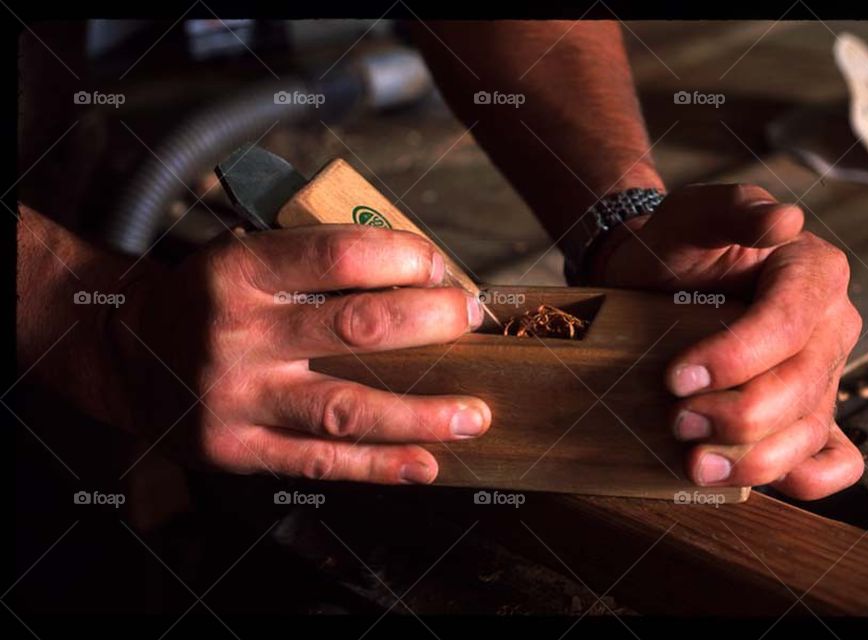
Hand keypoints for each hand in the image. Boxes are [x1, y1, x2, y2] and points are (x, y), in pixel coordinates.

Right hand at [110, 225, 489, 483]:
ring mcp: (236, 397)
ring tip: (475, 416)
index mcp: (241, 269)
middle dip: (432, 323)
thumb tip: (420, 278)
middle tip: (471, 321)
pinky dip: (379, 465)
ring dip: (421, 414)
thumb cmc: (208, 298)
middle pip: (358, 327)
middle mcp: (238, 332)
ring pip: (347, 409)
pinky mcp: (236, 448)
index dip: (406, 258)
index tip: (441, 268)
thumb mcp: (244, 255)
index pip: (341, 256)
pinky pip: (320, 462)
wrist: (126, 351)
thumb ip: (316, 262)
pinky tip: (424, 464)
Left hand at [590, 184, 864, 499]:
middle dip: (738, 414)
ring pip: (811, 432)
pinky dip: (802, 478)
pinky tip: (751, 479)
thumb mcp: (692, 214)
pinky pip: (831, 459)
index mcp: (813, 274)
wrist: (653, 279)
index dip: (735, 358)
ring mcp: (821, 376)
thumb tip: (782, 219)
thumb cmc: (674, 246)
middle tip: (678, 422)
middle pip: (801, 386)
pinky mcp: (804, 413)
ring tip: (696, 464)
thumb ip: (733, 211)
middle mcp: (828, 328)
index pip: (787, 325)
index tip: (675, 378)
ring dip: (756, 459)